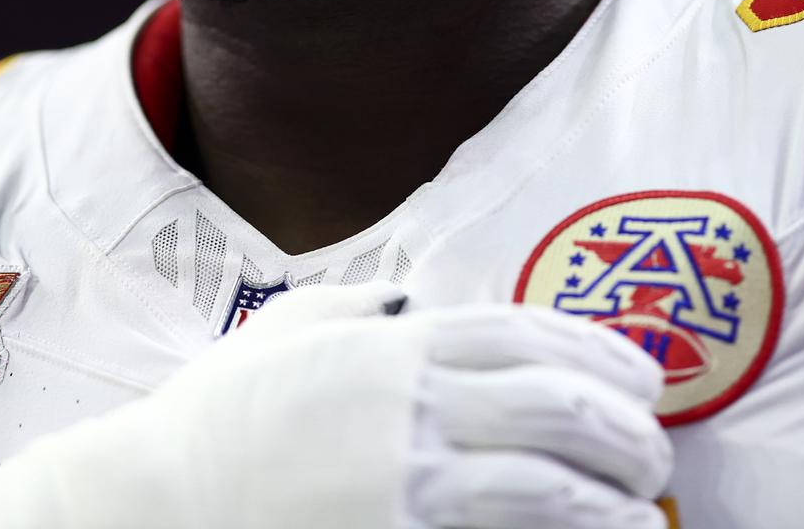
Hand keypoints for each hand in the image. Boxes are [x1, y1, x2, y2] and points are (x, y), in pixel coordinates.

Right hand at [0, 283, 671, 528]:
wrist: (151, 506)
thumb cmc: (214, 422)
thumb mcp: (282, 333)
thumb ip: (350, 306)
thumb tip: (402, 296)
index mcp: (390, 347)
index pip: (526, 334)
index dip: (598, 352)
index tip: (642, 376)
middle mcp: (410, 405)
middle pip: (557, 404)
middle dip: (625, 427)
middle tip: (652, 451)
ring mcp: (407, 481)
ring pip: (550, 483)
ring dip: (613, 497)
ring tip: (641, 511)